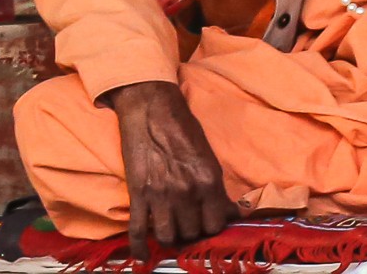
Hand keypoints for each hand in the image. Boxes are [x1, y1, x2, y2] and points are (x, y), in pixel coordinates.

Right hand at [104, 81, 232, 259]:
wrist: (151, 108)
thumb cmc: (183, 126)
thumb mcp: (208, 154)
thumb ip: (216, 185)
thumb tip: (229, 210)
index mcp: (208, 179)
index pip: (215, 223)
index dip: (213, 226)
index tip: (209, 223)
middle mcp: (186, 191)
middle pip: (192, 232)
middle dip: (192, 232)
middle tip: (189, 224)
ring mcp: (160, 195)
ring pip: (167, 236)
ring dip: (170, 237)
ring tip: (172, 231)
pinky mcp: (138, 194)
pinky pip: (138, 231)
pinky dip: (139, 249)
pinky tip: (142, 258)